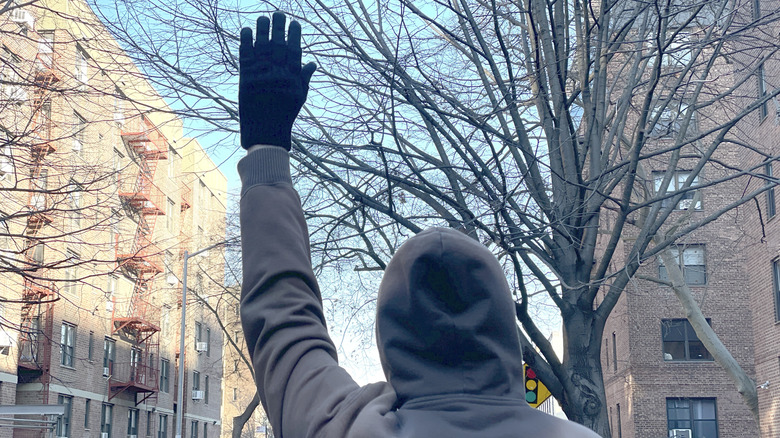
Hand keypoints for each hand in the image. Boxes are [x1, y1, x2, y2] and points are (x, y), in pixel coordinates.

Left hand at [239, 12, 316, 149]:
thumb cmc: (285, 114)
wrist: (265, 130)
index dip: (294, 34)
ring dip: (262, 29)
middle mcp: (277, 71)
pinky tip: (247, 29)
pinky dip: (246, 41)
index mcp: (292, 75)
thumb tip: (312, 63)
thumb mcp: (299, 97)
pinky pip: (245, 54)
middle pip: (278, 42)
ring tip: (263, 18)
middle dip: (279, 26)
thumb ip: (304, 78)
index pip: (294, 48)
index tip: (294, 23)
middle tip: (278, 13)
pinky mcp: (246, 76)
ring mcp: (261, 73)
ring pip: (262, 44)